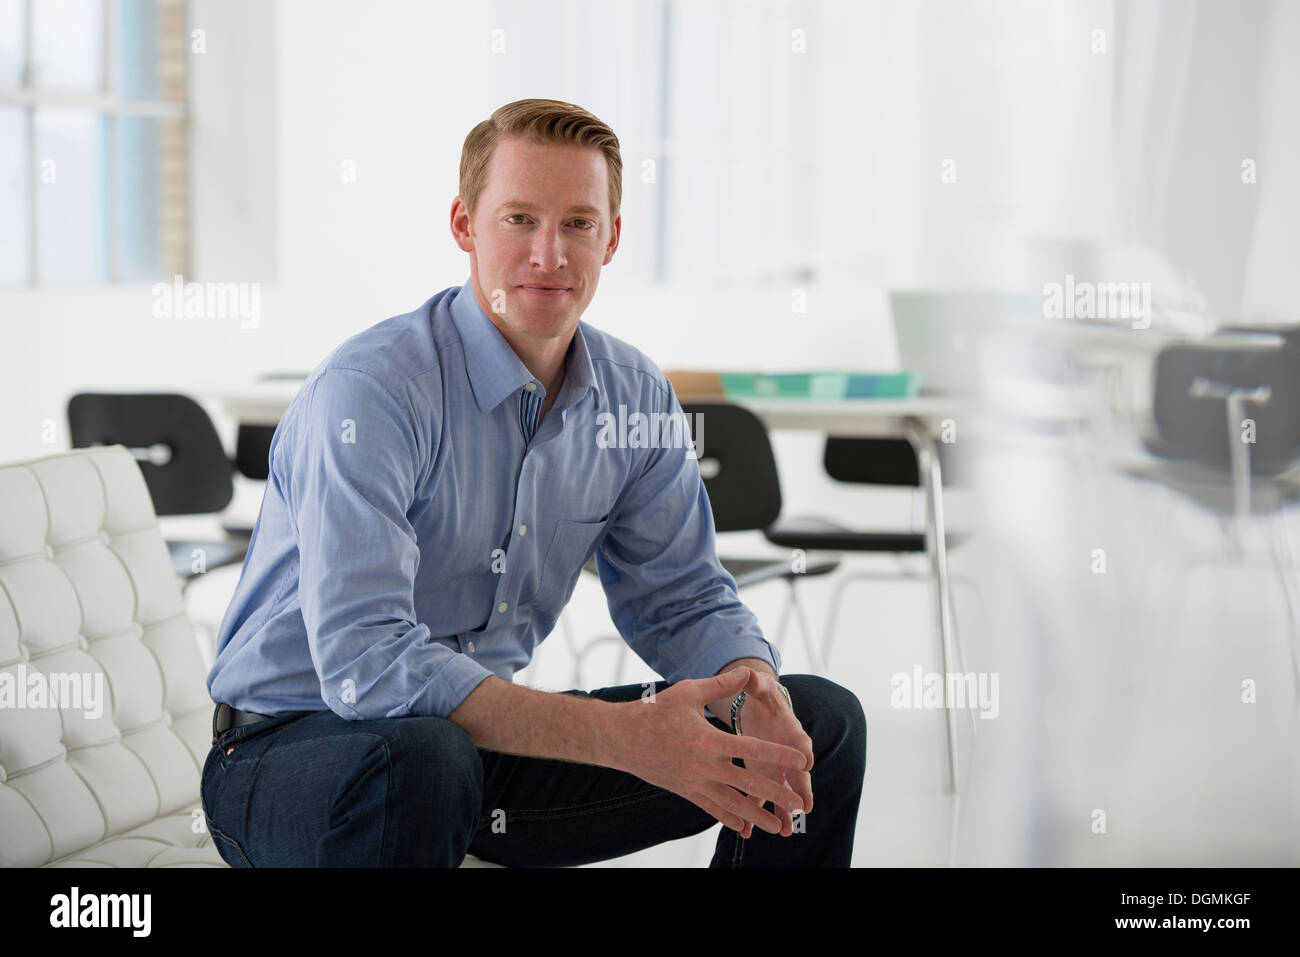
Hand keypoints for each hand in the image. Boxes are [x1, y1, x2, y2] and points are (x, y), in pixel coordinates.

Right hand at [610, 667, 810, 836]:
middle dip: (775, 795)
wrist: (622, 738)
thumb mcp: (688, 692)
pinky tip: (744, 828)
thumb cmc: (655, 712)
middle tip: (798, 805)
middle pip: (748, 783)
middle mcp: (705, 767)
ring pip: (732, 804)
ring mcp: (695, 783)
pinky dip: (730, 818)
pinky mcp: (685, 792)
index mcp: (710, 741)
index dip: (779, 755)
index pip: (752, 749)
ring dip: (757, 816)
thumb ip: (720, 685)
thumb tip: (746, 671)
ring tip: (779, 826)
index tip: (801, 761)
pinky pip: (712, 809)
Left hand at [733, 670, 813, 837]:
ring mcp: (777, 769)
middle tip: (804, 808)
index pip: (801, 743)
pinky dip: (755, 814)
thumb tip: (748, 673)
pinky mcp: (762, 777)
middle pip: (799, 776)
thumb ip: (755, 684)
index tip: (807, 763)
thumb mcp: (759, 687)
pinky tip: (747, 832)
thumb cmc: (762, 697)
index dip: (804, 752)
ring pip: (782, 794)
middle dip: (801, 792)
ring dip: (783, 812)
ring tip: (781, 832)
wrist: (758, 708)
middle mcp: (789, 755)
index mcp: (792, 731)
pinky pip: (760, 798)